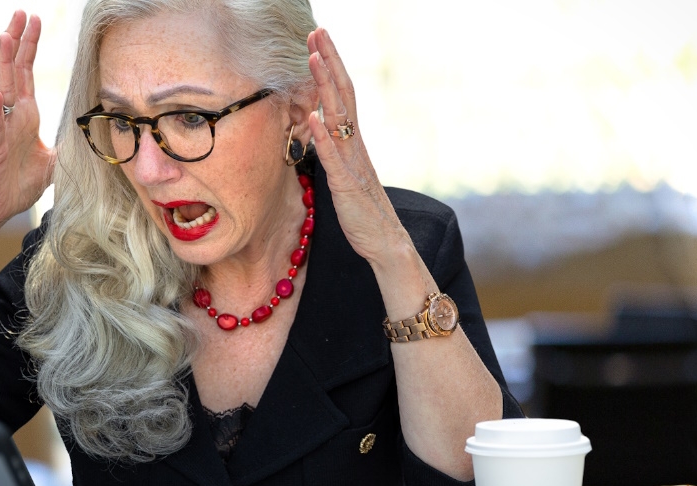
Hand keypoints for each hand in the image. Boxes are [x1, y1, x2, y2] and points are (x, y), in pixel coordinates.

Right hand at [0, 10, 56, 230]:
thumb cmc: (19, 185)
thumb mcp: (53, 162)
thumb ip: (66, 145)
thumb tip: (86, 137)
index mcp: (26, 115)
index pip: (27, 73)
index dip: (31, 46)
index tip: (36, 20)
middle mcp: (12, 116)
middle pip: (14, 70)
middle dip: (18, 41)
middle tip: (21, 12)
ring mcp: (1, 129)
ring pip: (1, 89)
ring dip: (3, 63)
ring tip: (6, 36)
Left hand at [305, 28, 404, 264]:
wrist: (384, 242)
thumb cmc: (362, 210)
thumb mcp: (344, 173)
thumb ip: (332, 149)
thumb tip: (317, 125)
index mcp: (353, 142)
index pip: (342, 95)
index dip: (330, 67)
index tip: (318, 40)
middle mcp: (355, 146)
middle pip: (343, 95)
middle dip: (329, 62)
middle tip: (317, 32)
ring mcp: (352, 163)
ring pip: (338, 117)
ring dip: (325, 86)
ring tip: (314, 58)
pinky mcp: (346, 185)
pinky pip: (333, 158)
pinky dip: (322, 136)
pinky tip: (312, 116)